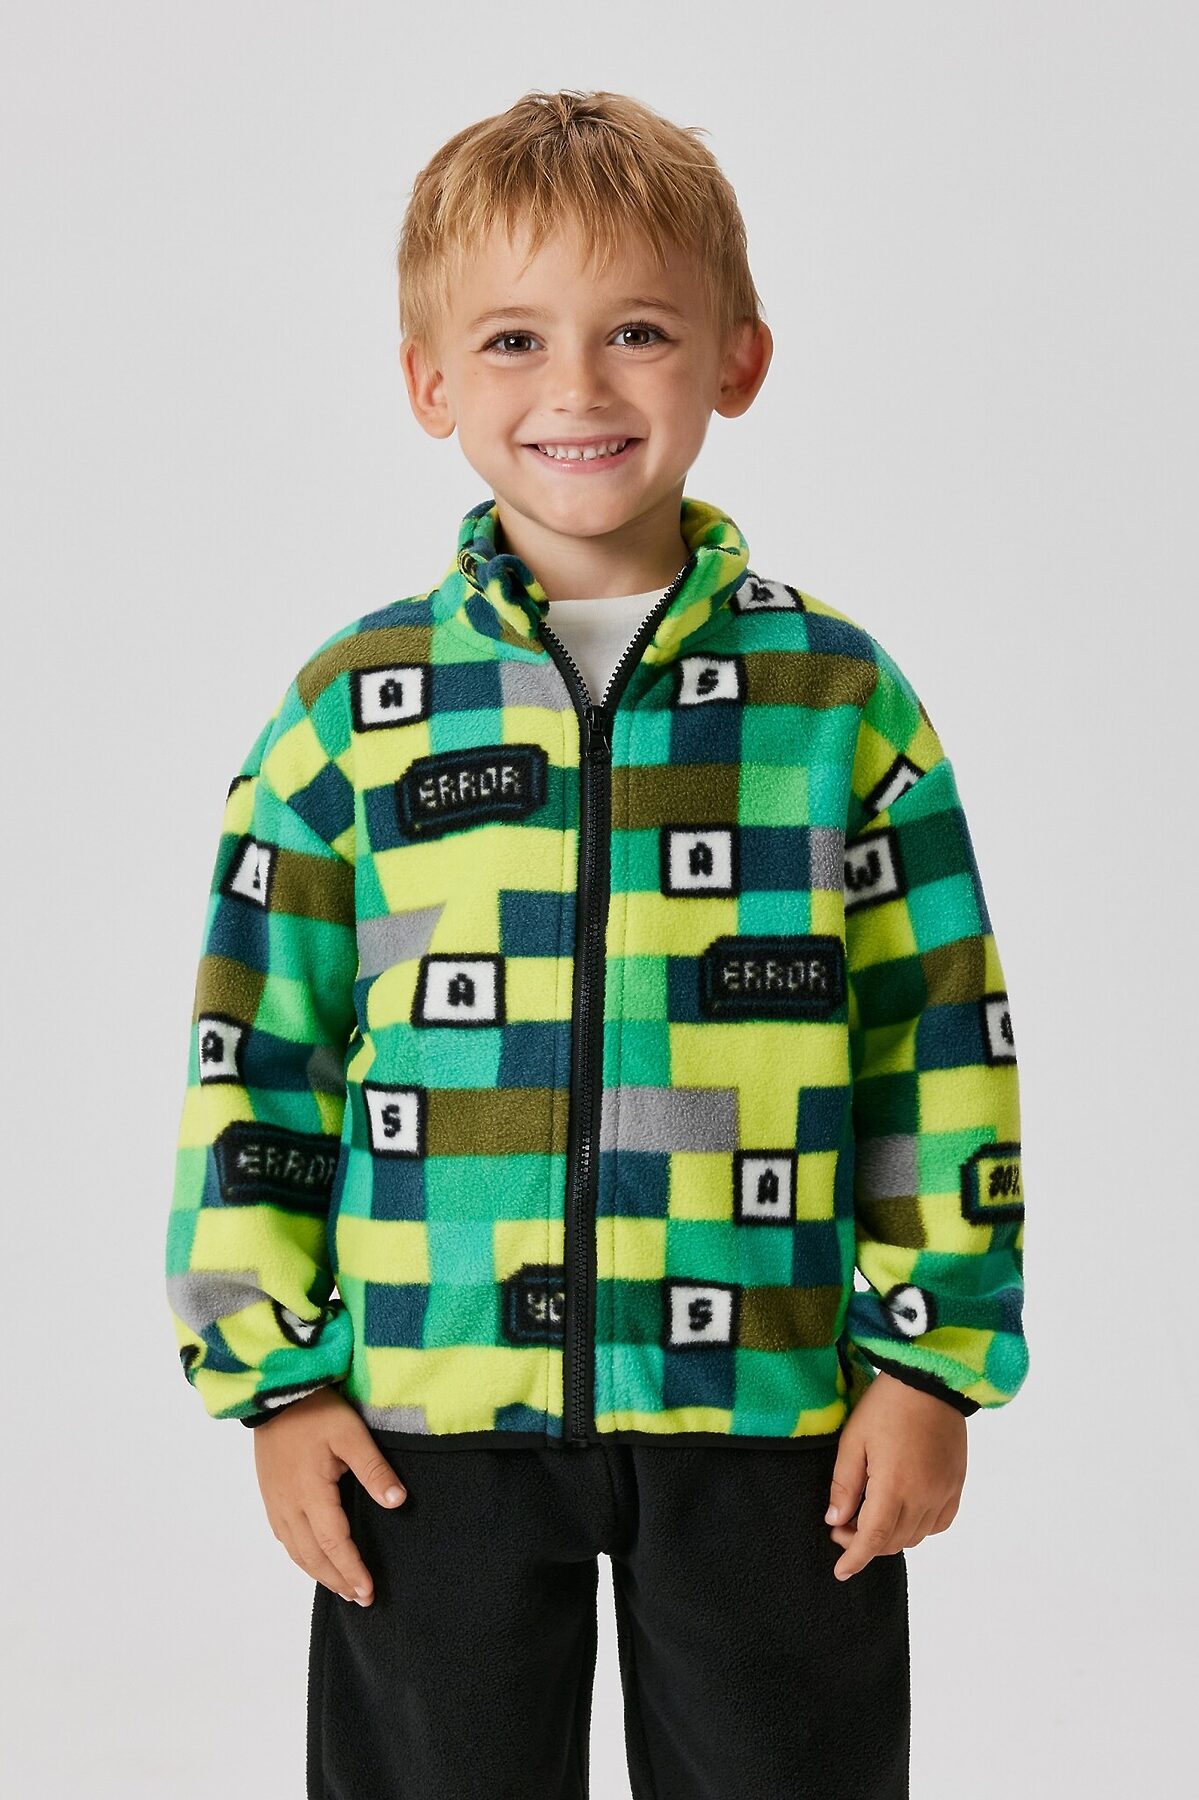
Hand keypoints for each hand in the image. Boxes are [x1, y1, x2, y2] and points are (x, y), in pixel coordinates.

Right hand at [252, 1387, 406, 1605]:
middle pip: (312, 1556)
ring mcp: (275, 1503)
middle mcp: (288, 1506)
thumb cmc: (316, 1411)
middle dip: (337, 1580)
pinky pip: (285, 1539)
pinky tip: (314, 1559)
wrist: (274, 1394)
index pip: (333, 1543)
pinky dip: (302, 1557)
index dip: (351, 1569)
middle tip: (361, 1598)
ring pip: (296, 1551)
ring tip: (342, 1587)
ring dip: (319, 1573)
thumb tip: (398, 1502)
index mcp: (310, 1493)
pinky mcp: (270, 1496)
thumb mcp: (351, 1433)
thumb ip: (373, 1468)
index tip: (368, 1591)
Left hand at [825, 1371, 966, 1580]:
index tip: (840, 1571)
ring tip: (868, 1516)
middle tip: (842, 1526)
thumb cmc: (887, 1404)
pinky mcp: (956, 1483)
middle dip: (865, 1543)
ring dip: (891, 1536)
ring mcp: (944, 1492)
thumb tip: (835, 1520)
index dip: (855, 1558)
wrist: (931, 1379)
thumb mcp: (854, 1439)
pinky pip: (939, 1522)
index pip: (874, 1539)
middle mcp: (924, 1496)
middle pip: (894, 1541)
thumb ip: (845, 1484)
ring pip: (916, 1535)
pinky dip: (919, 1527)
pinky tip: (903, 1512)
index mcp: (895, 1487)